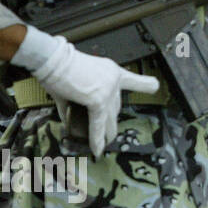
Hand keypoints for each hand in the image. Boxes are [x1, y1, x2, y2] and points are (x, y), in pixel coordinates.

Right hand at [12, 28, 158, 157]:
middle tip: (109, 134)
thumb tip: (67, 118)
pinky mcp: (97, 100)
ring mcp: (108, 90)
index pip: (134, 80)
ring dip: (106, 134)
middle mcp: (114, 81)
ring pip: (109, 119)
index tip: (155, 86)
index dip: (145, 84)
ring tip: (104, 145)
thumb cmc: (58, 66)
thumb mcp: (75, 80)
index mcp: (112, 72)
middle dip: (111, 122)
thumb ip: (73, 101)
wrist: (52, 59)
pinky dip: (96, 138)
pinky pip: (98, 124)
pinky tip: (97, 149)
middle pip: (116, 107)